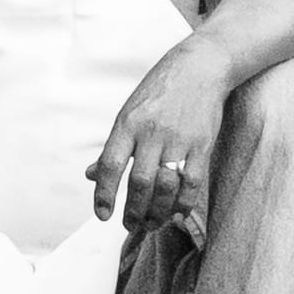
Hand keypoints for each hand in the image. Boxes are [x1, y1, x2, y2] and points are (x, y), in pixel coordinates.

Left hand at [87, 36, 233, 239]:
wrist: (200, 67)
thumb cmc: (159, 93)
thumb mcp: (129, 113)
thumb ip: (113, 147)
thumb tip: (91, 175)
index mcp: (128, 123)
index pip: (110, 165)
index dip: (104, 194)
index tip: (103, 216)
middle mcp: (152, 132)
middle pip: (139, 182)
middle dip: (133, 211)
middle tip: (130, 225)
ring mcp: (179, 139)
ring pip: (166, 187)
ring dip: (158, 212)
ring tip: (152, 223)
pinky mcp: (203, 144)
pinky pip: (192, 183)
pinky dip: (183, 203)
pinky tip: (176, 213)